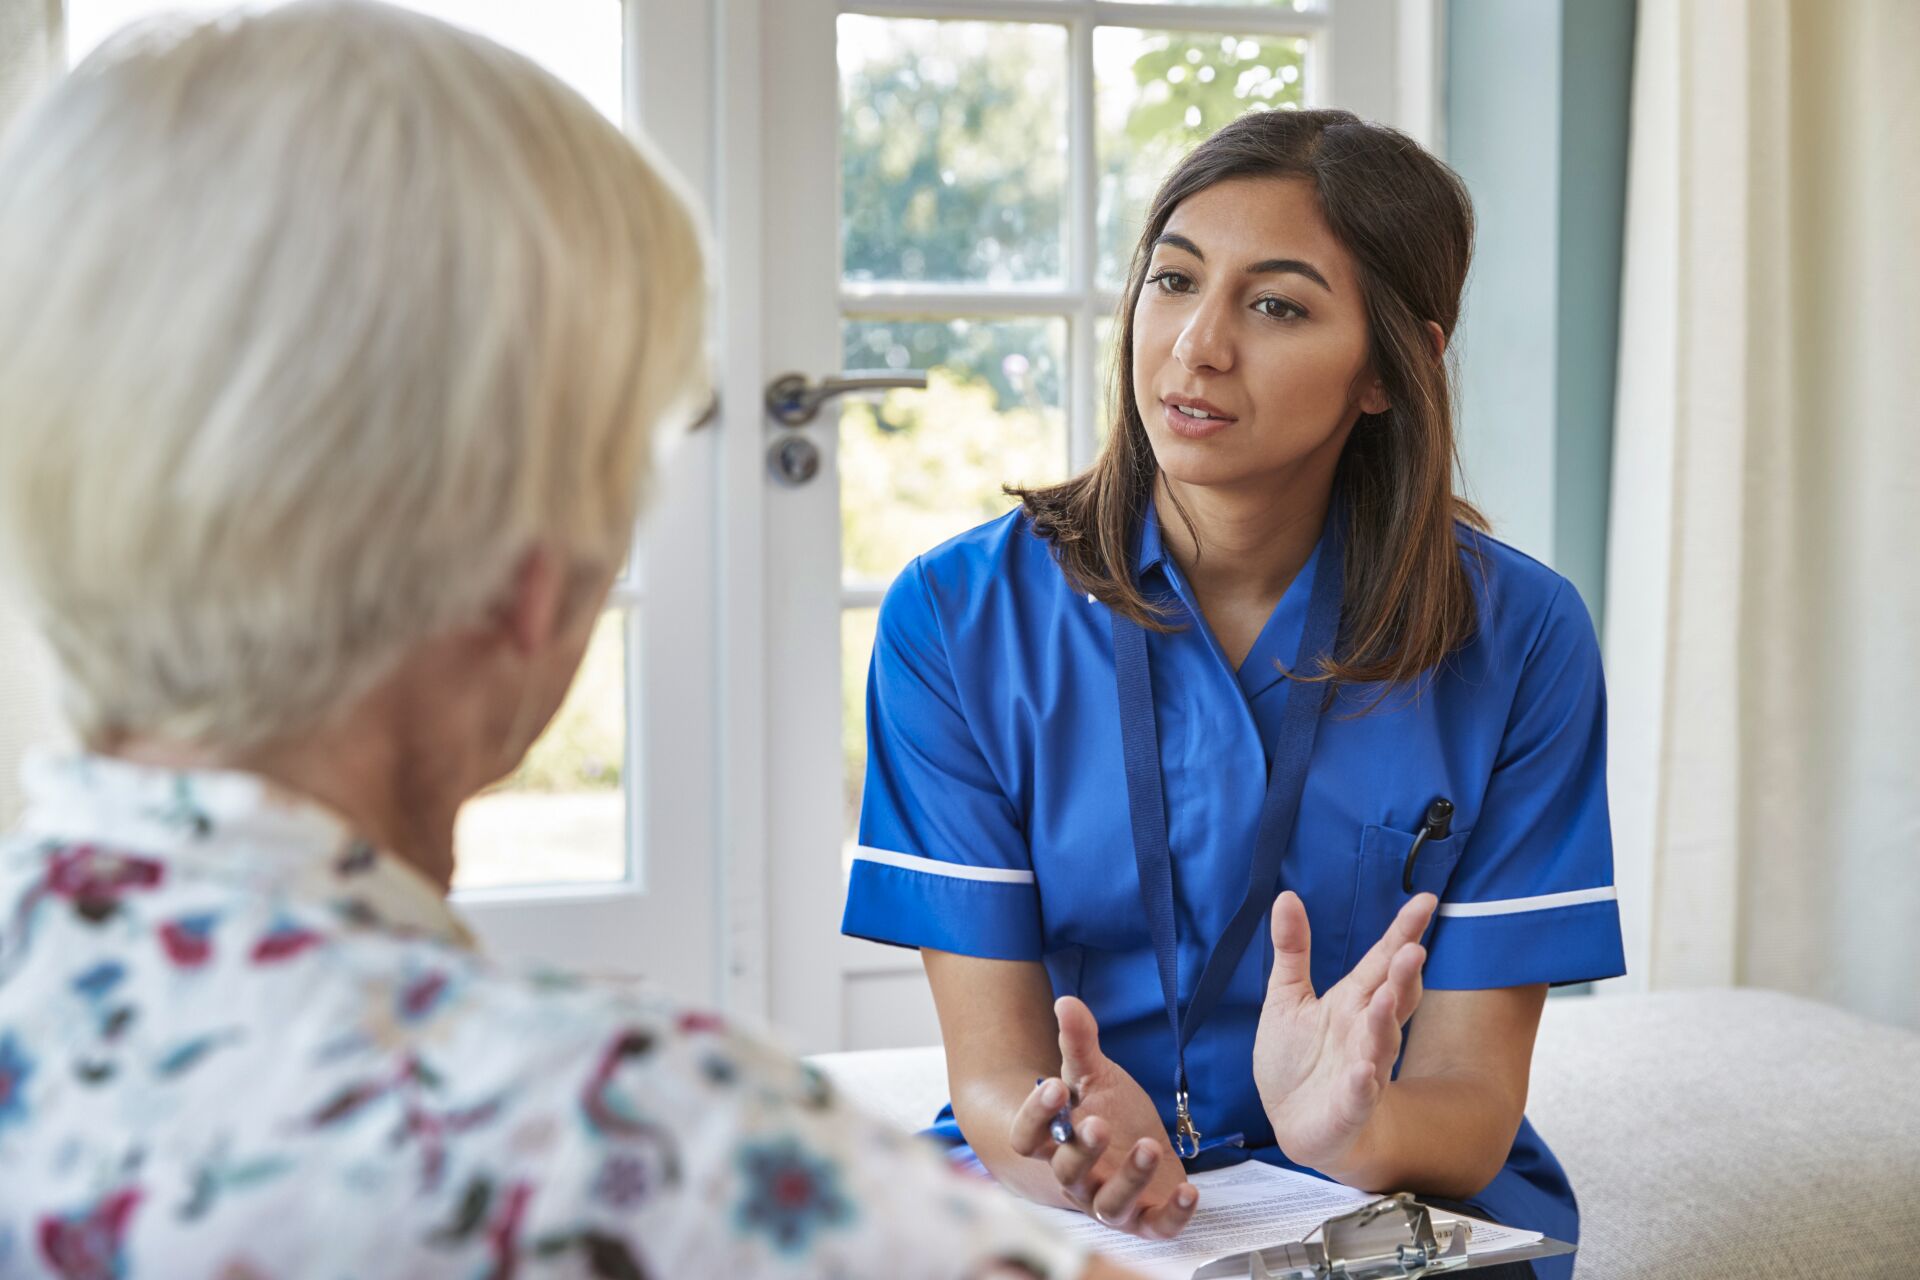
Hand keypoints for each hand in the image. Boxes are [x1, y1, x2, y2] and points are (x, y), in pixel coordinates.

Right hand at [1007, 996, 1199, 1238]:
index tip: (1054, 1086)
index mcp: (1055, 1143)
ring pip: (1109, 1205)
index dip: (1035, 1116)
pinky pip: (1156, 1226)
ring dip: (1129, 1179)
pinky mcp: (1147, 1219)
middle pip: (1066, 1173)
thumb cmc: (1111, 1113)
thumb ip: (1079, 1044)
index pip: (1028, 1138)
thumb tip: (1067, 1001)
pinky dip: (1174, 1215)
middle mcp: (1077, 1180)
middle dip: (1082, 1150)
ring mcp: (1110, 1203)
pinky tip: (1190, 1190)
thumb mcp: (1097, 1077)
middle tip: (1100, 1123)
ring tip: (1149, 1147)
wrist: (1142, 1147)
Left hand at [1252, 892, 1434, 1175]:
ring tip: (1387, 997)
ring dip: (1385, 1022)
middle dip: (1403, 974)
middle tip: (1413, 949)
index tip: (1427, 900)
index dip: (1404, 932)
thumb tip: (1286, 895)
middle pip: (1393, 997)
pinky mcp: (1349, 1106)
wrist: (1296, 1123)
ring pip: (1381, 1042)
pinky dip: (1362, 1084)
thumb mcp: (1287, 997)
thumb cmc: (1298, 1058)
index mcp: (1353, 1001)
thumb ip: (1292, 949)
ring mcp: (1362, 1069)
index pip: (1382, 960)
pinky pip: (1359, 1094)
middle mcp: (1365, 1031)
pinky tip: (1364, 1073)